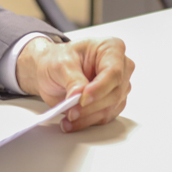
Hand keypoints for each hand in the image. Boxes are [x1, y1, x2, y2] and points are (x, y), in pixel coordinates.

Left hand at [16, 36, 133, 131]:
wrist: (50, 69)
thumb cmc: (58, 59)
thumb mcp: (61, 63)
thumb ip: (72, 79)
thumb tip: (79, 96)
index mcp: (111, 48)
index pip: (114, 72)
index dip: (100, 88)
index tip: (84, 99)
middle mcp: (121, 67)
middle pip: (115, 92)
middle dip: (92, 106)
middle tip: (71, 111)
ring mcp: (119, 87)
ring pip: (111, 108)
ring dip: (88, 117)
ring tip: (69, 119)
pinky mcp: (112, 103)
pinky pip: (105, 117)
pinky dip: (88, 122)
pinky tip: (72, 123)